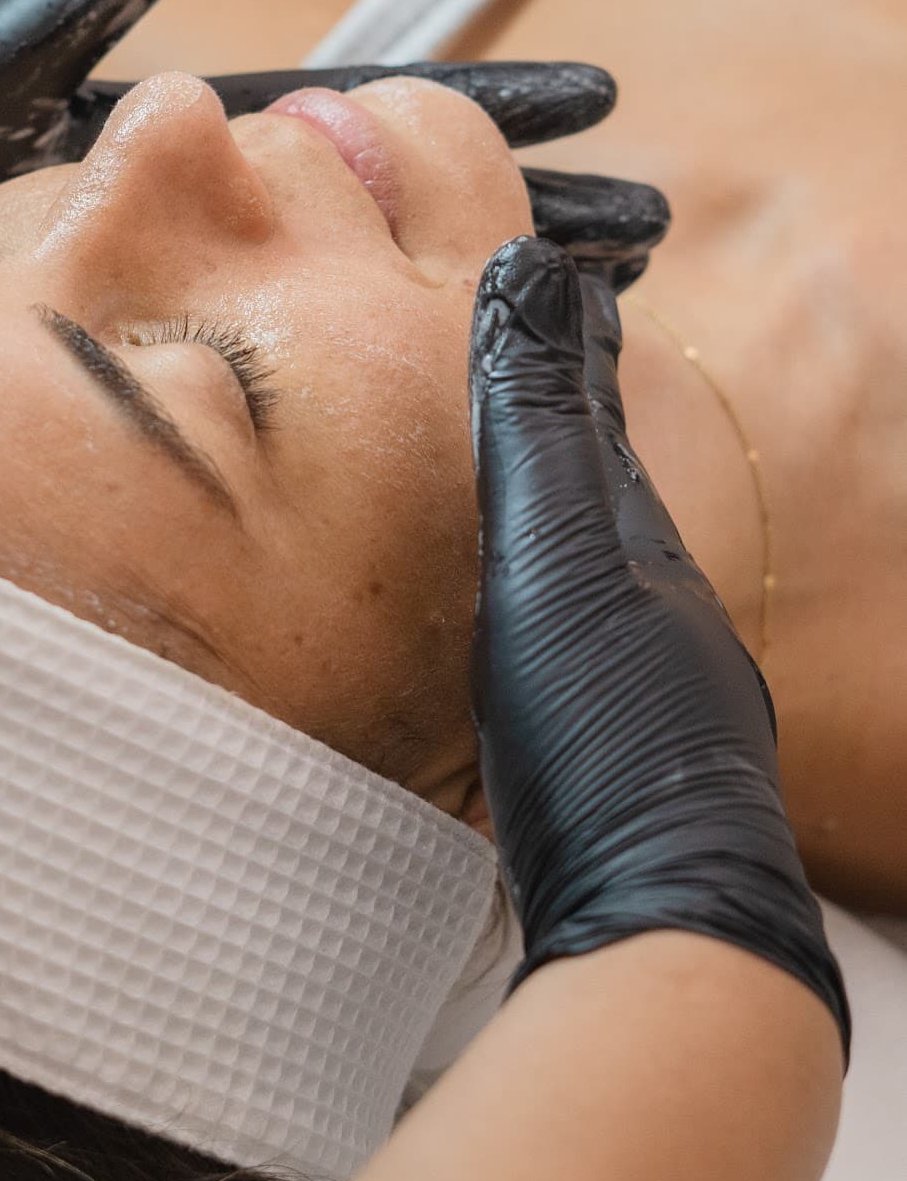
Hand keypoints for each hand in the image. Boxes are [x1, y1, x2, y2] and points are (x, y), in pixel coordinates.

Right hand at [469, 235, 849, 1059]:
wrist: (663, 916)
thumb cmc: (603, 725)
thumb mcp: (554, 553)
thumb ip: (533, 421)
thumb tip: (532, 264)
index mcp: (636, 536)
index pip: (597, 410)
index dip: (574, 340)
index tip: (563, 270)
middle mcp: (655, 602)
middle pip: (605, 486)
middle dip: (569, 422)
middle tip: (531, 363)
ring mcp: (649, 686)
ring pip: (598, 569)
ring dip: (561, 518)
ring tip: (517, 486)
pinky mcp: (620, 763)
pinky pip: (583, 647)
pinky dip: (551, 607)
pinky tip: (529, 637)